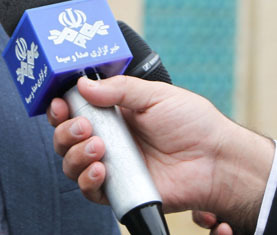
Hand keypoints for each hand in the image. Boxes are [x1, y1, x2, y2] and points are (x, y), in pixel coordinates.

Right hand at [47, 76, 272, 231]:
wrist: (216, 160)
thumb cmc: (193, 124)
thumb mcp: (155, 95)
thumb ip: (118, 89)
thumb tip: (83, 85)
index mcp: (114, 113)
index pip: (75, 109)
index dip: (61, 107)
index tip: (60, 103)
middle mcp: (109, 139)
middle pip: (66, 138)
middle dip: (66, 131)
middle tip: (84, 127)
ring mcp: (113, 166)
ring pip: (71, 164)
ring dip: (75, 154)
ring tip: (99, 148)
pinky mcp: (120, 191)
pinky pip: (89, 191)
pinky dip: (88, 180)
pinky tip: (102, 170)